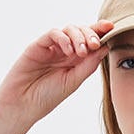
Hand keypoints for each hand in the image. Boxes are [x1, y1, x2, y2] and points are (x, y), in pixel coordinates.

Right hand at [0, 21, 114, 127]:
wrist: (22, 105)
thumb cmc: (46, 97)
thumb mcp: (73, 82)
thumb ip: (88, 65)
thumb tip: (105, 47)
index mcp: (74, 61)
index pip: (89, 42)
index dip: (100, 32)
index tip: (111, 27)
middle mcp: (64, 51)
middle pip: (81, 32)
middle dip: (91, 34)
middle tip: (95, 44)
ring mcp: (51, 47)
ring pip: (68, 29)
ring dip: (78, 36)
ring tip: (82, 51)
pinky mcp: (38, 45)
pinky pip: (53, 33)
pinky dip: (63, 38)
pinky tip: (68, 51)